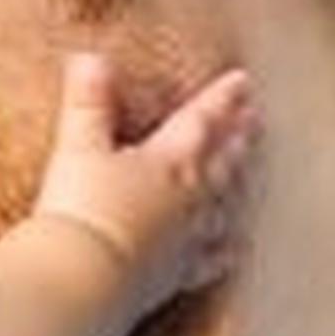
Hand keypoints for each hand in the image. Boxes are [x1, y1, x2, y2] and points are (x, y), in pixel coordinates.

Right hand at [30, 54, 255, 301]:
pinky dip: (226, 251)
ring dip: (239, 187)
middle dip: (238, 137)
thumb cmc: (82, 209)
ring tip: (250, 176)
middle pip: (223, 160)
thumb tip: (90, 58)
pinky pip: (211, 259)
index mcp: (169, 160)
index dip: (222, 98)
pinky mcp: (178, 274)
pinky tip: (237, 251)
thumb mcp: (78, 147)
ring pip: (224, 206)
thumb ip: (88, 103)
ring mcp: (188, 239)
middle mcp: (189, 198)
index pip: (202, 119)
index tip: (243, 81)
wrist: (85, 277)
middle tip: (256, 121)